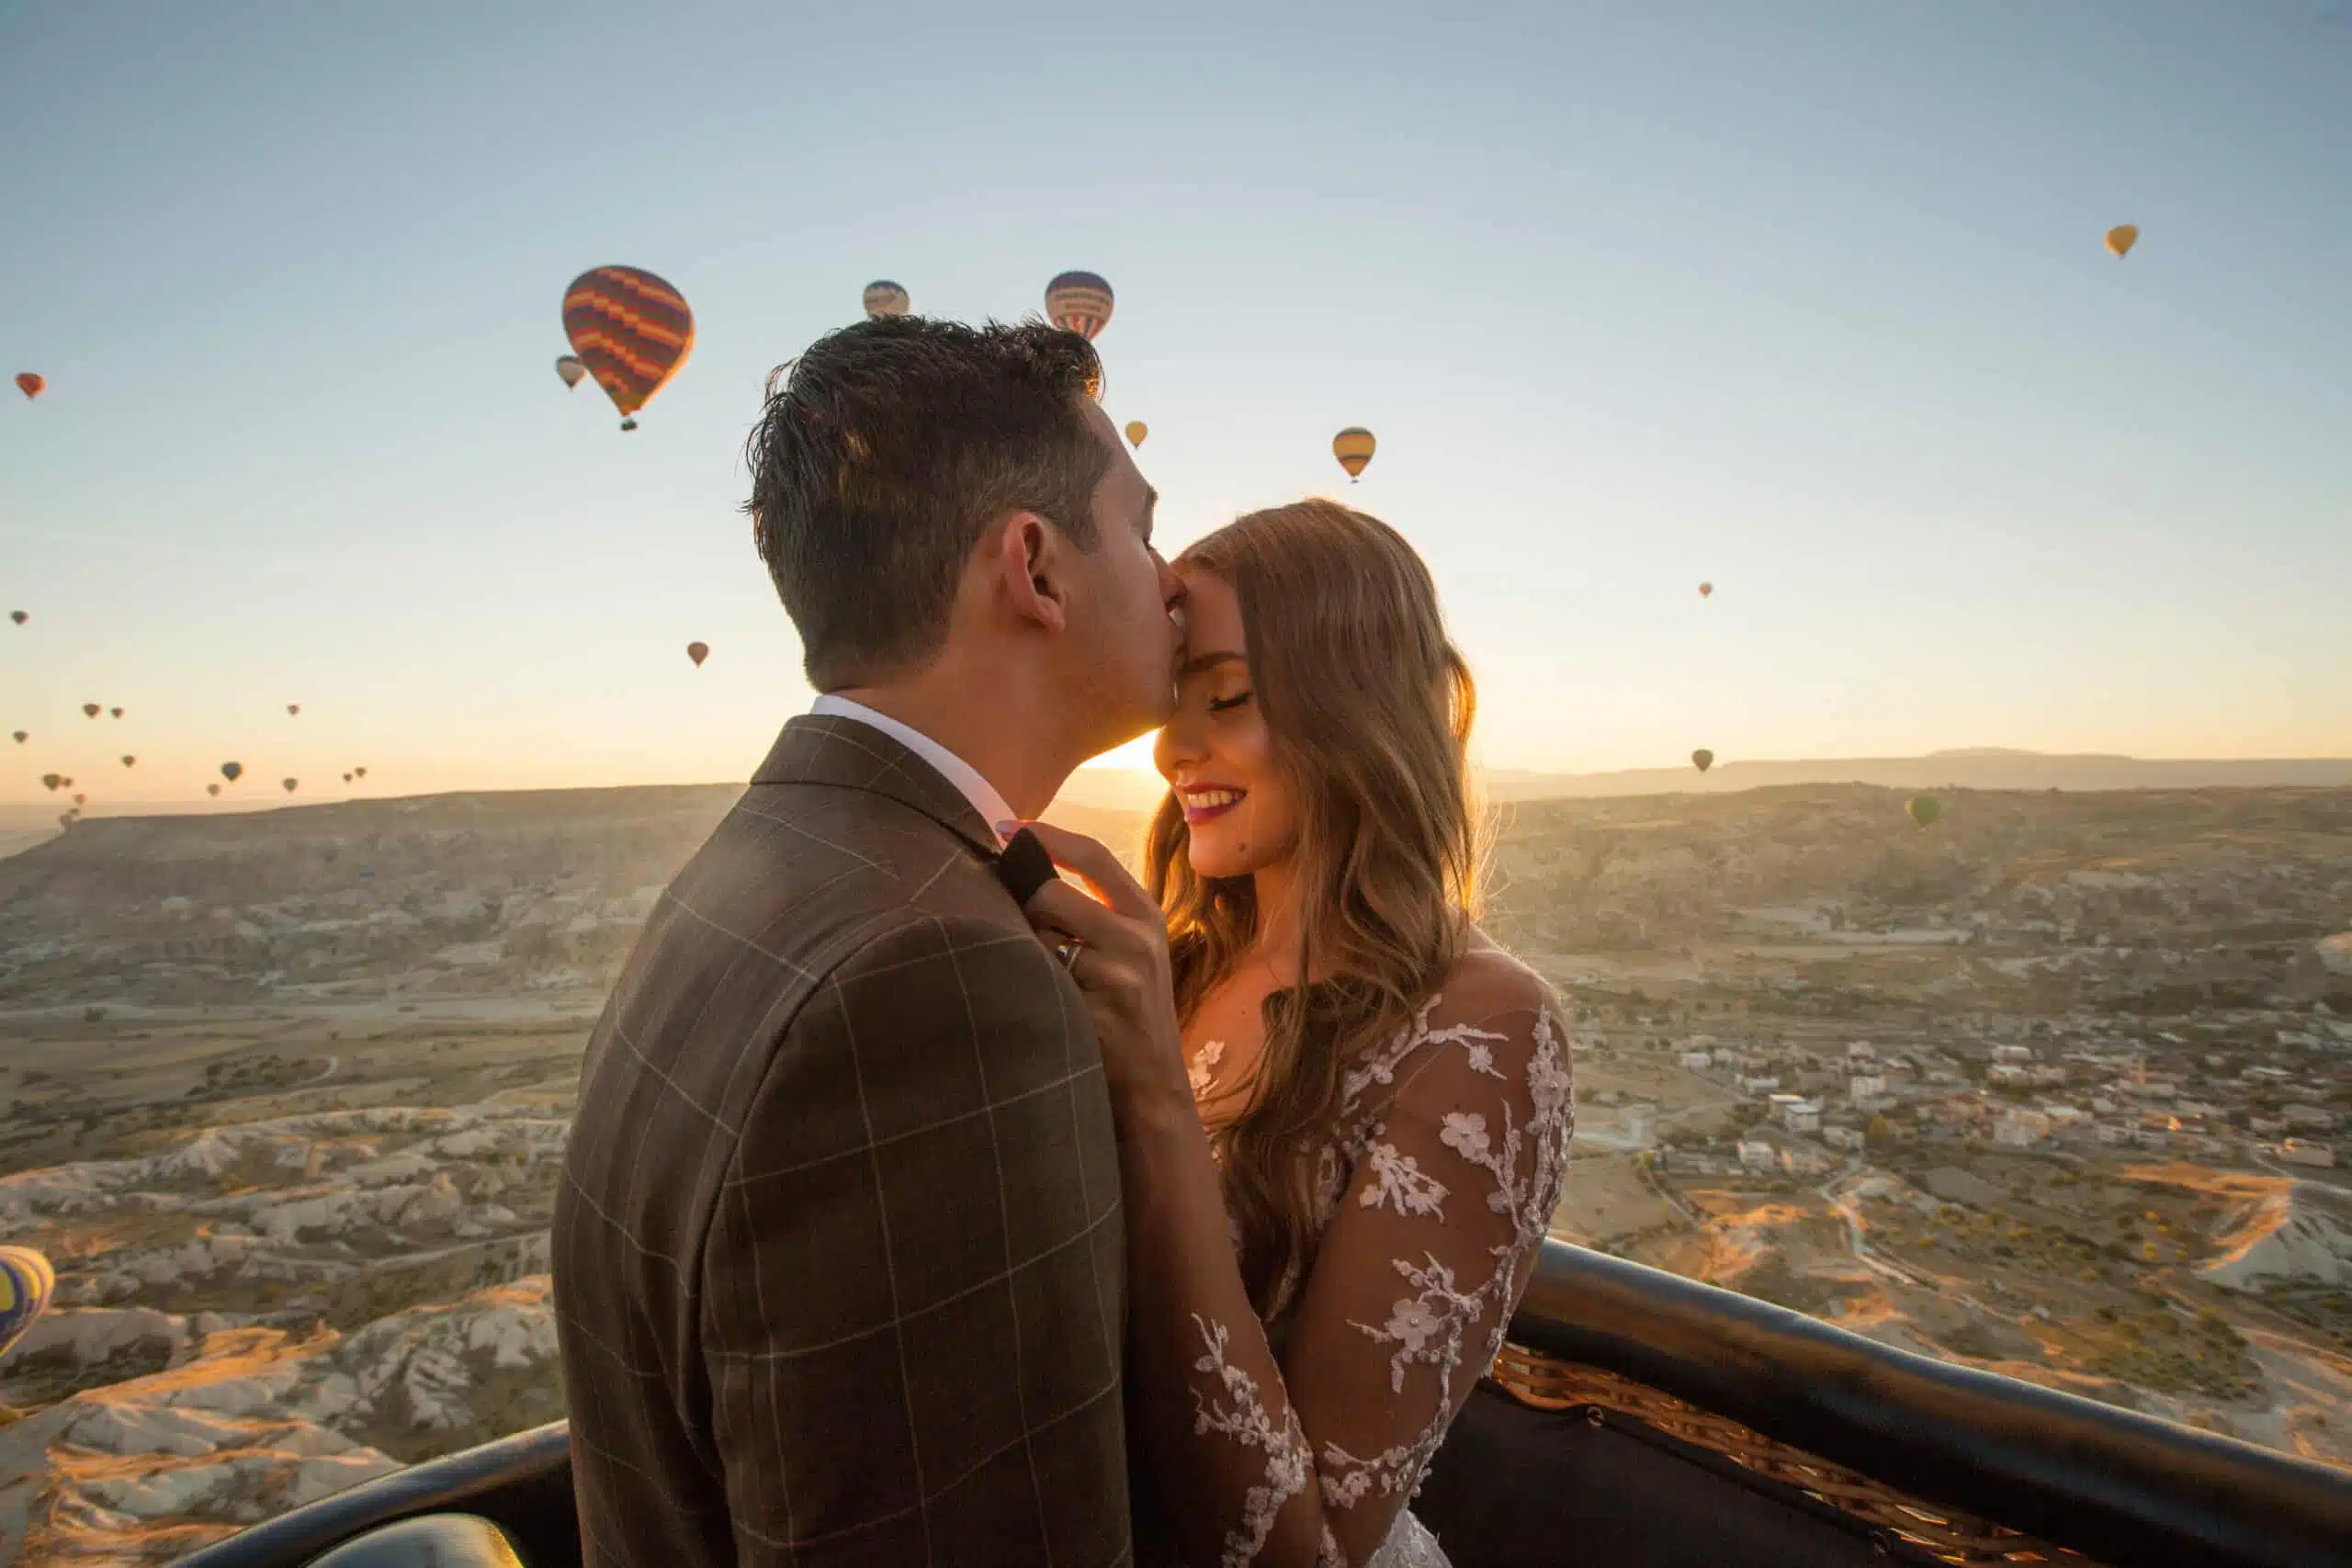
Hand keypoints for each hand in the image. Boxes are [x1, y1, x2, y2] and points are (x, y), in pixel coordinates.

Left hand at [1005, 820, 1193, 1123]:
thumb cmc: (1130, 1011)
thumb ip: (1097, 909)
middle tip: (1009, 920)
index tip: (1006, 825)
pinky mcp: (1097, 1010)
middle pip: (1050, 893)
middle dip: (1019, 904)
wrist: (1153, 1085)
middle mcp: (1137, 936)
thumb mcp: (1133, 950)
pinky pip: (1038, 980)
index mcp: (1145, 912)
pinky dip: (1027, 985)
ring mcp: (1119, 974)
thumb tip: (1028, 868)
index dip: (1046, 835)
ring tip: (1031, 973)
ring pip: (1036, 937)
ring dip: (1022, 950)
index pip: (1093, 854)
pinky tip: (1036, 1001)